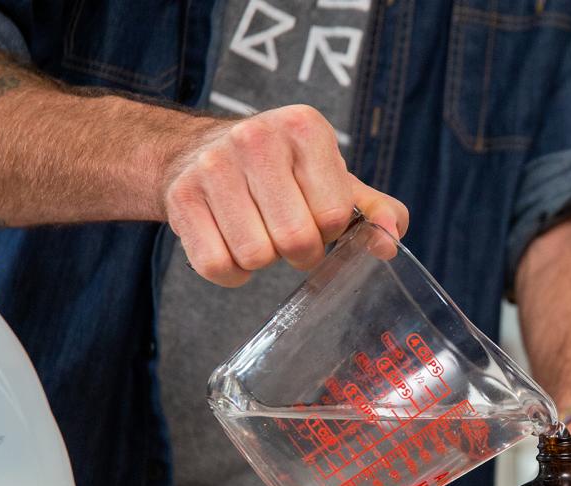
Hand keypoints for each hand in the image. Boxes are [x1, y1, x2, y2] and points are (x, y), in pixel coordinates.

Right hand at [162, 105, 408, 285]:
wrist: (198, 152)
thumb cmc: (280, 172)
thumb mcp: (332, 179)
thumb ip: (373, 211)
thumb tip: (389, 241)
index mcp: (304, 128)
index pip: (335, 214)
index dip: (331, 231)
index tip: (317, 219)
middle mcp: (256, 138)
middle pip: (296, 239)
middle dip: (300, 252)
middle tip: (289, 235)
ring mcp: (212, 166)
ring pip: (255, 256)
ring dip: (264, 261)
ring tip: (260, 233)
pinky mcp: (180, 197)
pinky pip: (216, 266)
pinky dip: (231, 273)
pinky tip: (233, 246)